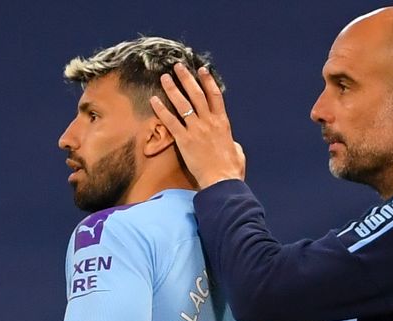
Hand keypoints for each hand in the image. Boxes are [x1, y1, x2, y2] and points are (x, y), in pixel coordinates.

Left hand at [150, 63, 244, 188]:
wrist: (222, 181)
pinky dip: (162, 109)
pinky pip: (171, 121)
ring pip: (183, 103)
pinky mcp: (184, 140)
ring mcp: (196, 130)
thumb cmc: (231, 170)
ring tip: (165, 77)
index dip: (208, 81)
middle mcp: (209, 122)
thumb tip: (232, 143)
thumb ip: (232, 143)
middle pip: (197, 94)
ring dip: (173, 88)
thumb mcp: (237, 152)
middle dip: (187, 78)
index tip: (202, 70)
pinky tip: (154, 99)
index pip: (215, 96)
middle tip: (178, 67)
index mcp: (223, 123)